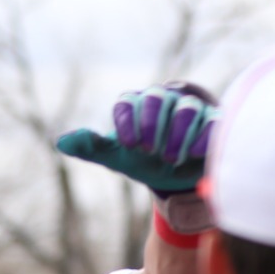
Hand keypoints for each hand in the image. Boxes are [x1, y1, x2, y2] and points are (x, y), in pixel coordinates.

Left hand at [56, 81, 217, 196]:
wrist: (177, 175)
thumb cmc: (143, 160)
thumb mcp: (117, 157)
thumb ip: (91, 147)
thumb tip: (61, 141)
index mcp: (136, 105)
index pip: (128, 102)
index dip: (128, 122)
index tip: (130, 146)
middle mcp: (163, 100)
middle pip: (157, 99)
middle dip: (152, 125)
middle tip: (149, 151)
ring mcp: (190, 108)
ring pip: (185, 109)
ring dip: (177, 134)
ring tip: (170, 158)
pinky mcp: (213, 121)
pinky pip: (211, 121)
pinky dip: (204, 137)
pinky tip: (196, 154)